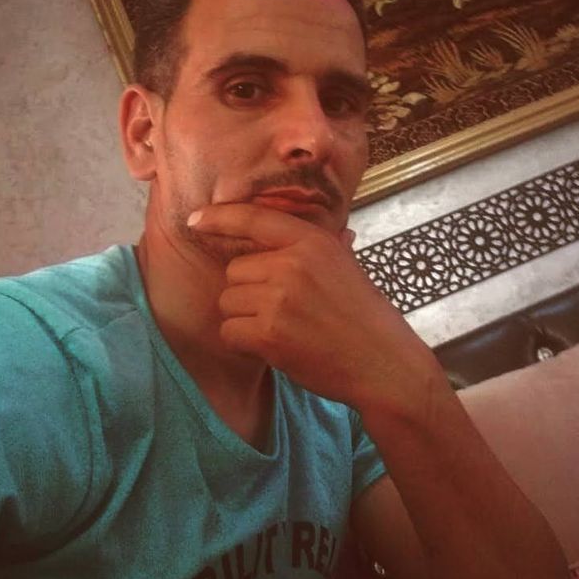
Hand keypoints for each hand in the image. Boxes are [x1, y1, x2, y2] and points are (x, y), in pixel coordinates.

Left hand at [188, 204, 442, 414]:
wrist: (382, 361)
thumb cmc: (366, 316)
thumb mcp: (345, 265)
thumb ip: (315, 247)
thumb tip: (297, 231)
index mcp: (312, 241)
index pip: (253, 219)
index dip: (219, 217)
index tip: (195, 220)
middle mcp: (292, 263)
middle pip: (235, 270)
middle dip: (248, 291)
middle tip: (283, 309)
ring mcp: (279, 299)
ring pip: (228, 301)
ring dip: (245, 318)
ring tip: (282, 329)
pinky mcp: (268, 334)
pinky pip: (229, 331)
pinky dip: (244, 343)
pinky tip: (274, 347)